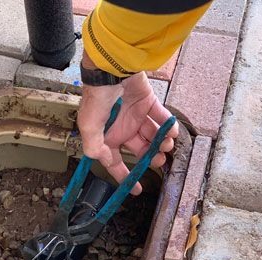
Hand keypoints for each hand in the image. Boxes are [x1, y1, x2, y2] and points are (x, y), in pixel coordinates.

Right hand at [78, 68, 178, 194]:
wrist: (112, 68)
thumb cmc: (98, 96)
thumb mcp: (90, 124)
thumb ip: (93, 145)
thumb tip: (102, 160)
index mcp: (107, 136)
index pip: (114, 161)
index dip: (124, 176)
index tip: (136, 189)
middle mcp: (122, 128)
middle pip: (139, 150)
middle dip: (150, 157)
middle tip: (160, 160)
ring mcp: (135, 116)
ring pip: (151, 135)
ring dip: (161, 143)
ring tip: (167, 144)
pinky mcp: (148, 103)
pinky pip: (160, 118)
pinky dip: (167, 126)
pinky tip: (171, 131)